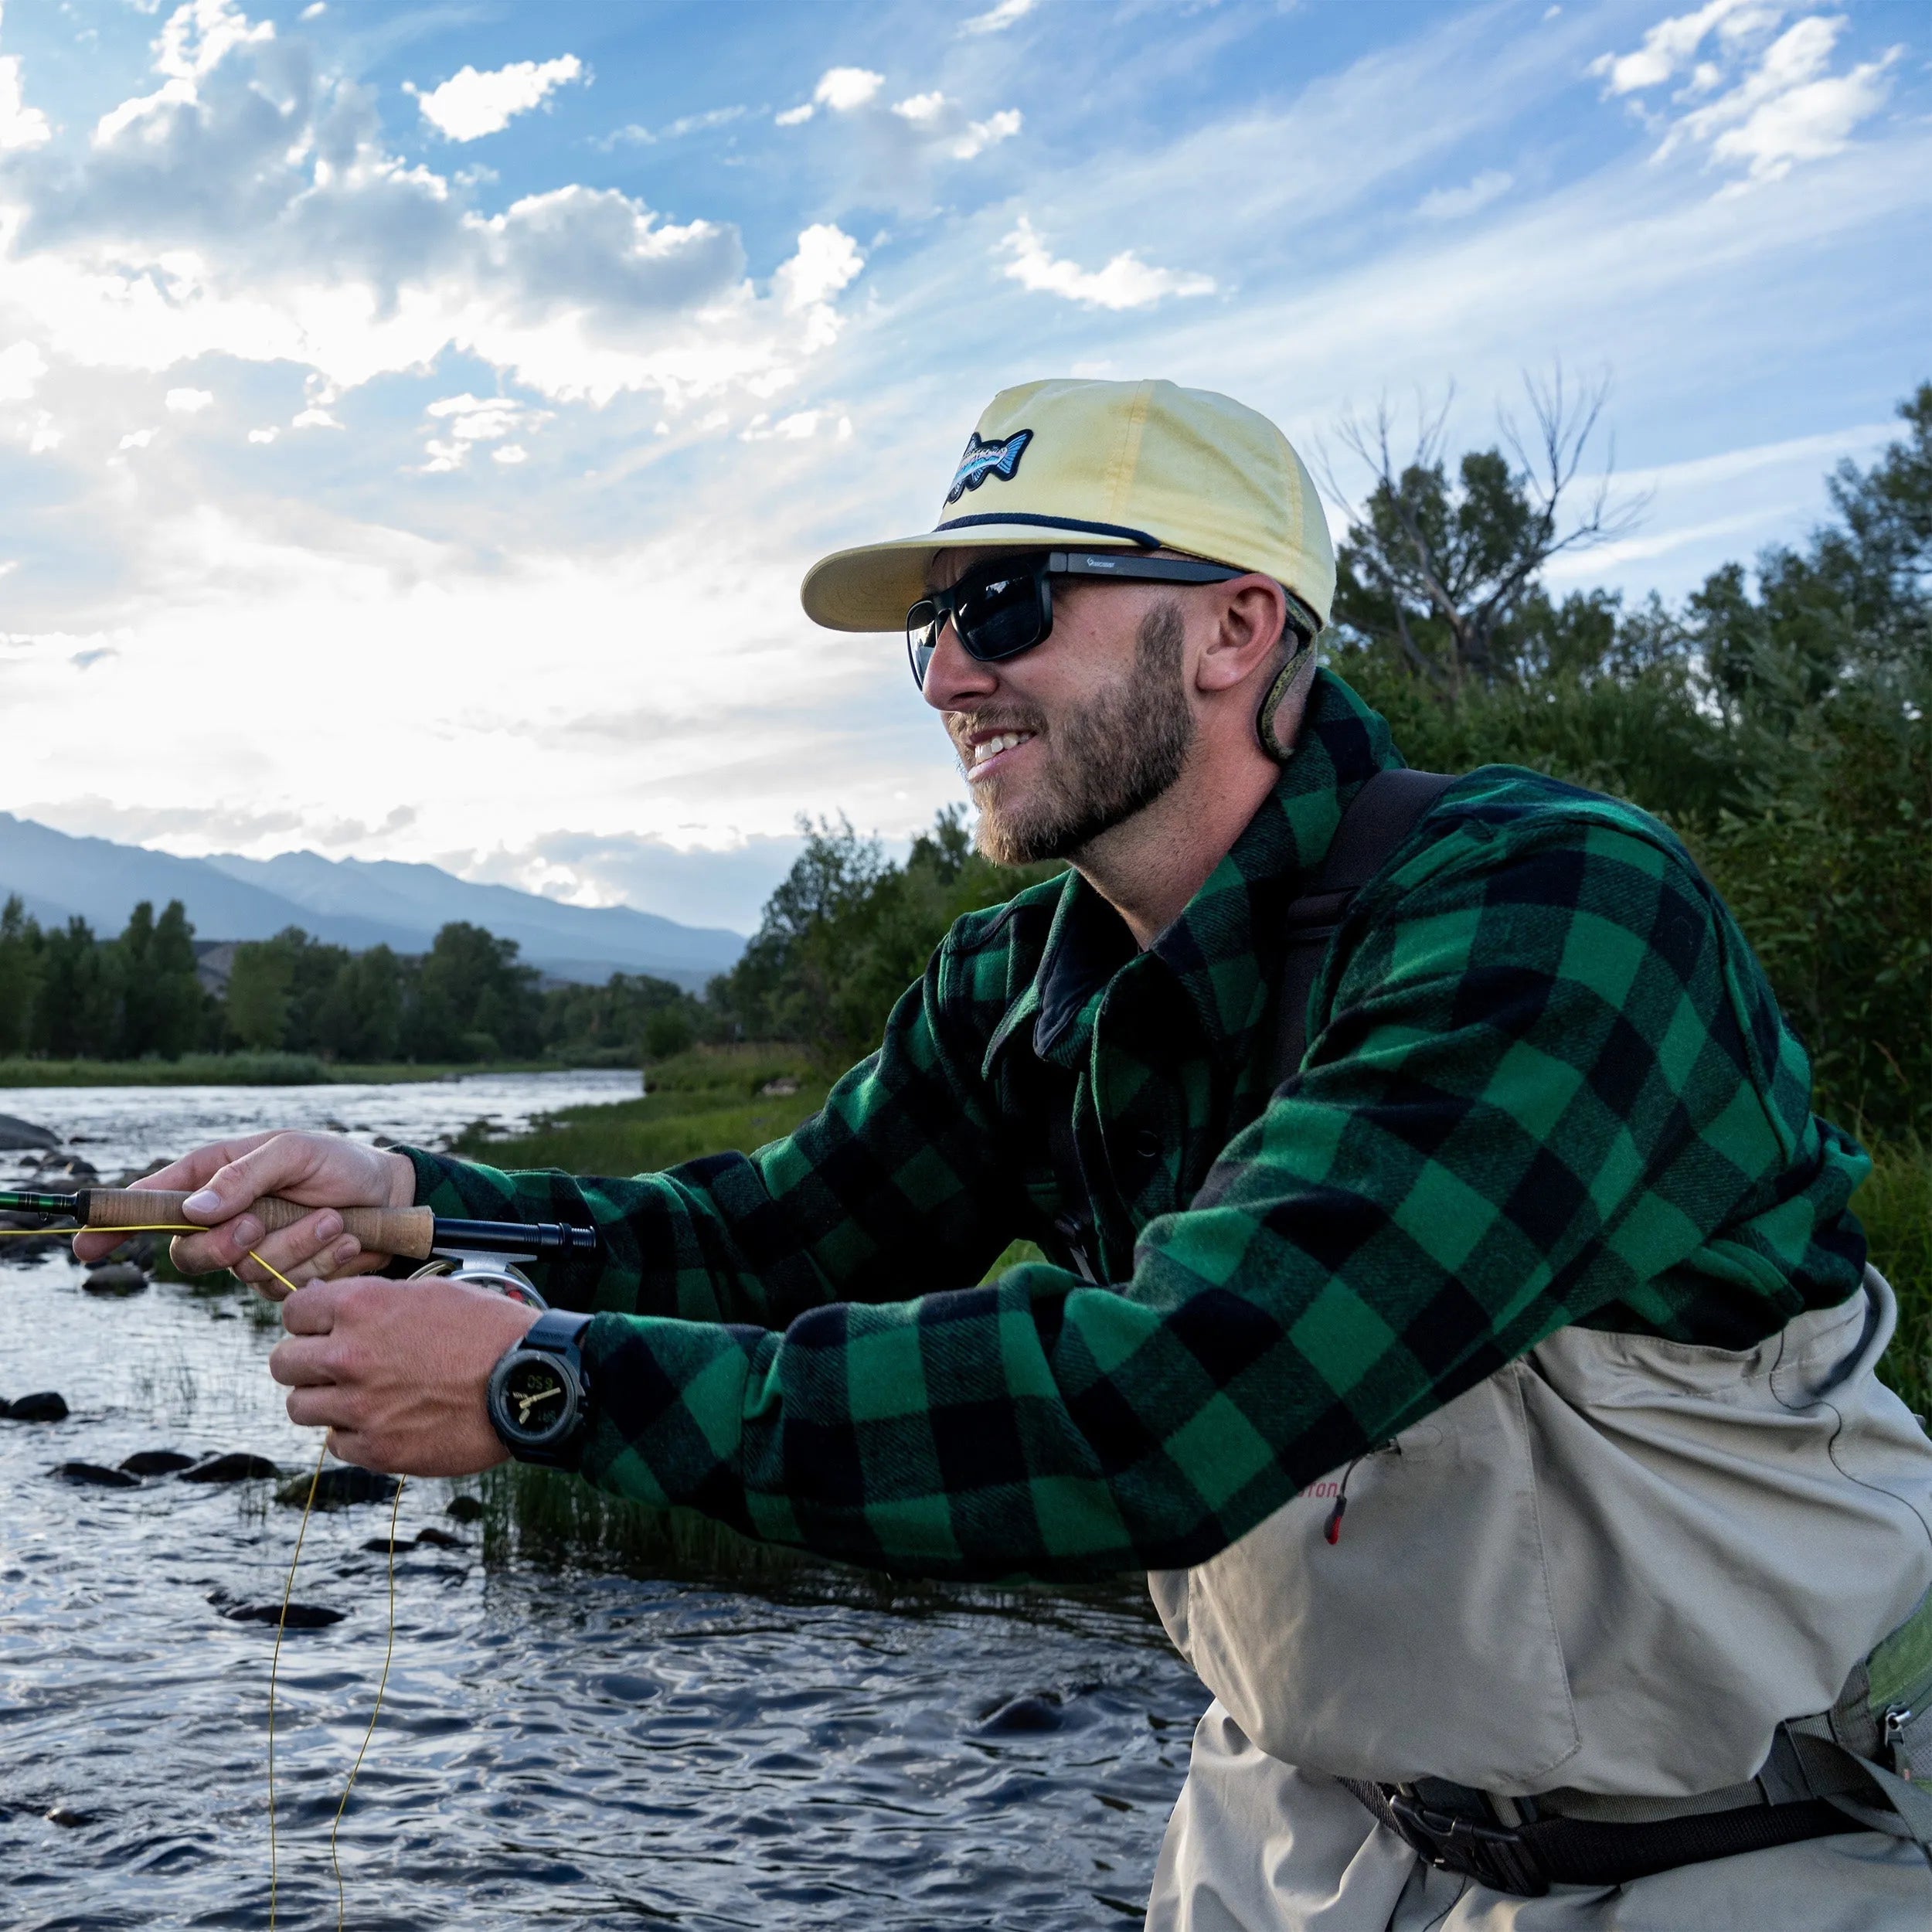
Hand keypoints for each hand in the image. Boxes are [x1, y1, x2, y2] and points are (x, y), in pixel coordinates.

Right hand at [75, 1129, 415, 1295]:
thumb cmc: (340, 1163)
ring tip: (334, 1218)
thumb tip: (195, 1211)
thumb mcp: (293, 1152)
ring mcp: (254, 1254)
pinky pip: (286, 1287)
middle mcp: (226, 1220)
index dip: (115, 1224)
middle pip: (190, 1255)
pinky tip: (347, 1238)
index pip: (151, 1203)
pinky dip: (320, 1262)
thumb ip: (244, 1176)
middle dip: (226, 1245)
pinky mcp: (286, 1279)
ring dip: (296, 1245)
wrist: (394, 1195)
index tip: (86, 1244)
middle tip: (259, 1223)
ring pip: (248, 1273)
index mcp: (214, 1178)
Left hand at [270, 1274, 539, 1474]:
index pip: (292, 1312)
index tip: (323, 1327)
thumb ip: (374, 1302)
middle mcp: (349, 1356)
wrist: (529, 1381)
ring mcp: (359, 1407)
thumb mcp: (431, 1293)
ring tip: (358, 1396)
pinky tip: (385, 1420)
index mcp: (361, 1307)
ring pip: (300, 1407)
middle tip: (332, 1365)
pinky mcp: (376, 1449)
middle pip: (283, 1363)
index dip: (308, 1319)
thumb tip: (330, 1311)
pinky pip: (336, 1443)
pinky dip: (353, 1434)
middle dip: (304, 1362)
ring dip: (324, 1400)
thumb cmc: (488, 1330)